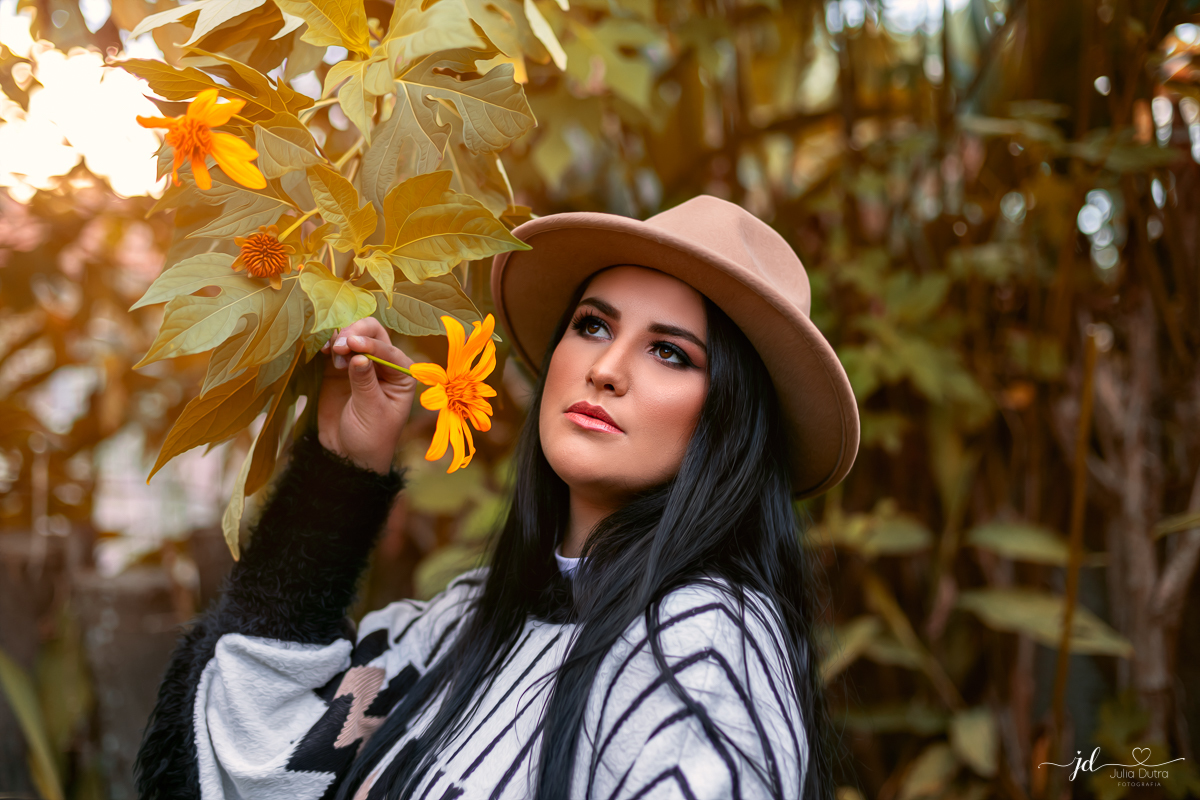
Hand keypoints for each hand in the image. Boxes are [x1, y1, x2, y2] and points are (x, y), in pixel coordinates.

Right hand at [317, 317, 416, 473]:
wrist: (347, 456)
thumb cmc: (370, 437)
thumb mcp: (371, 410)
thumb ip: (364, 382)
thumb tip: (359, 356)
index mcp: (401, 374)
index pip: (387, 348)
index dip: (370, 343)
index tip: (351, 344)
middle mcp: (383, 364)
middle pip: (371, 333)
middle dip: (354, 334)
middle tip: (339, 347)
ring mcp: (360, 364)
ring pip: (351, 337)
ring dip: (339, 340)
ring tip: (331, 356)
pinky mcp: (338, 369)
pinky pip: (333, 348)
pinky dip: (327, 345)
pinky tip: (320, 350)